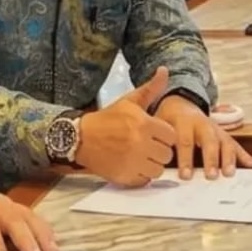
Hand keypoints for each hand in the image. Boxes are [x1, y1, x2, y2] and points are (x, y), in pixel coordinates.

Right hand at [76, 67, 176, 187]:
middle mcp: (139, 143)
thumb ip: (150, 89)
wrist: (80, 138)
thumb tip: (164, 71)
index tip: (152, 134)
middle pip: (167, 155)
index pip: (172, 136)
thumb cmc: (106, 120)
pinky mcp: (125, 176)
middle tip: (144, 145)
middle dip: (158, 150)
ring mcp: (132, 161)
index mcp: (143, 123)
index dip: (163, 136)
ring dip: (151, 164)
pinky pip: (145, 180)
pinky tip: (131, 164)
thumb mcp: (128, 102)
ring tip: (138, 156)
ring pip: (158, 169)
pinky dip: (140, 175)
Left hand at [155, 96, 251, 179]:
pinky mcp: (224, 134)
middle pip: (209, 141)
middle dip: (211, 159)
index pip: (185, 141)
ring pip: (224, 143)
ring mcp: (215, 129)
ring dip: (228, 158)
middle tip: (211, 176)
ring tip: (229, 173)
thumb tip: (152, 162)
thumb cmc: (166, 119)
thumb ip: (157, 139)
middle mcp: (202, 124)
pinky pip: (235, 145)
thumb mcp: (158, 123)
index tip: (185, 176)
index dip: (185, 159)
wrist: (179, 103)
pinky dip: (244, 155)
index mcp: (183, 121)